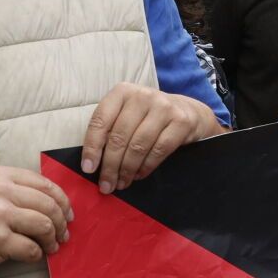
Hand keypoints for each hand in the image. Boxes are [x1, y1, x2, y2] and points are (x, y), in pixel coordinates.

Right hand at [0, 166, 72, 277]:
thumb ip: (18, 191)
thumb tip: (57, 203)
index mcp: (1, 175)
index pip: (46, 184)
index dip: (63, 201)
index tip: (68, 214)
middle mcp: (0, 192)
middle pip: (49, 205)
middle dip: (61, 223)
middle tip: (63, 234)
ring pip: (44, 225)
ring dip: (52, 239)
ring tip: (51, 246)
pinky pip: (31, 249)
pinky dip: (37, 255)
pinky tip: (33, 255)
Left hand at [81, 83, 224, 193]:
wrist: (188, 111)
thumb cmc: (149, 116)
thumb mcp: (127, 114)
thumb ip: (110, 130)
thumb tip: (92, 164)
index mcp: (123, 92)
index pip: (100, 121)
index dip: (92, 147)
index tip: (88, 169)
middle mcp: (143, 95)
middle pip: (119, 136)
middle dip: (110, 166)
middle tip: (106, 185)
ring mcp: (164, 107)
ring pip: (138, 146)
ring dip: (127, 169)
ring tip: (121, 183)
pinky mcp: (181, 121)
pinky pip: (159, 150)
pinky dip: (146, 167)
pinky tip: (139, 175)